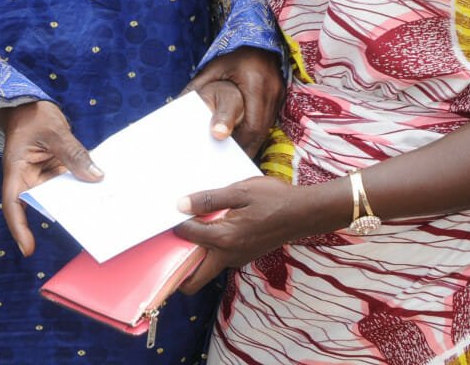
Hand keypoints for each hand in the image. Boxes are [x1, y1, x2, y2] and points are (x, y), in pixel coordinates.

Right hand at [0, 101, 102, 255]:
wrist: (30, 105)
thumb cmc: (34, 116)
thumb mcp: (55, 132)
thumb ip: (74, 154)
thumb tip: (95, 177)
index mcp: (17, 172)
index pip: (13, 204)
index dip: (20, 229)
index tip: (29, 249)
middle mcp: (28, 178)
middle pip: (42, 203)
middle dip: (61, 215)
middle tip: (84, 227)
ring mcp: (42, 175)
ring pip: (58, 194)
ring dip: (75, 200)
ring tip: (98, 209)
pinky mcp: (55, 170)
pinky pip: (68, 181)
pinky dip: (81, 184)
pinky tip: (99, 187)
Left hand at [174, 176, 309, 292]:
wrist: (302, 213)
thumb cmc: (273, 198)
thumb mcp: (240, 191)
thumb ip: (209, 200)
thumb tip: (180, 205)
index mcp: (224, 238)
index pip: (187, 236)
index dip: (174, 223)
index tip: (166, 212)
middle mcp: (228, 256)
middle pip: (193, 280)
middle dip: (176, 269)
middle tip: (168, 242)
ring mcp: (236, 259)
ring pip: (206, 269)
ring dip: (194, 257)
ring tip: (190, 227)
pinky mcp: (243, 256)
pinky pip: (219, 259)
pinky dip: (209, 249)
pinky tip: (213, 225)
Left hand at [181, 47, 283, 156]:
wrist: (259, 37)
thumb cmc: (233, 53)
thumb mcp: (214, 67)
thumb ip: (199, 87)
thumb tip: (178, 107)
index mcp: (255, 82)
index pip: (252, 124)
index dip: (241, 142)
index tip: (227, 154)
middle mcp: (271, 89)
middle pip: (261, 130)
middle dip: (246, 148)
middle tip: (229, 162)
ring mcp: (278, 93)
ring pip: (267, 128)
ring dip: (252, 142)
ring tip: (235, 156)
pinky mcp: (280, 95)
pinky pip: (270, 120)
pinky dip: (257, 132)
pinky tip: (245, 139)